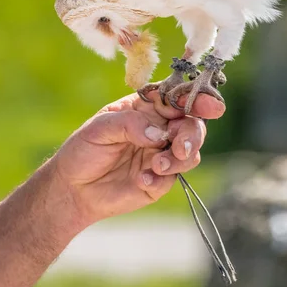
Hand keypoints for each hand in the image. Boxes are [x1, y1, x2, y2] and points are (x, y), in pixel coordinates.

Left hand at [53, 92, 224, 227]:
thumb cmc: (84, 150)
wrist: (73, 189)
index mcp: (147, 107)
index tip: (213, 106)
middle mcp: (160, 127)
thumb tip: (159, 134)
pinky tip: (141, 181)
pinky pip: (175, 177)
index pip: (177, 97)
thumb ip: (130, 124)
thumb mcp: (100, 128)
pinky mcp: (161, 179)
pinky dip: (161, 179)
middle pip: (192, 124)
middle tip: (179, 148)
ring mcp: (162, 153)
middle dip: (192, 135)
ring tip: (155, 166)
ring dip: (179, 158)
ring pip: (191, 151)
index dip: (197, 98)